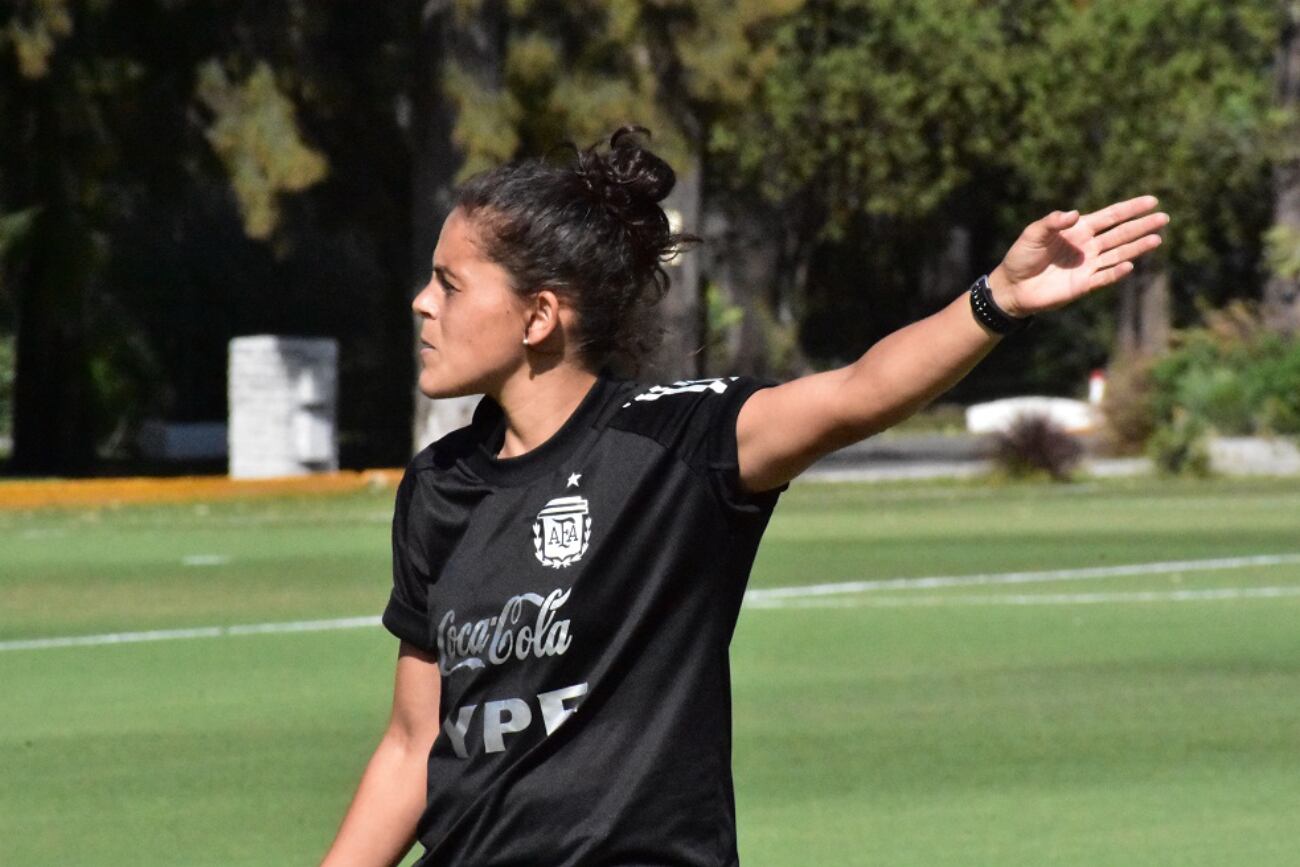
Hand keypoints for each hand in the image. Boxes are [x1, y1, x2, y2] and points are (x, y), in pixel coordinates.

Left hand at [987, 195, 1169, 317]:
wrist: (1012, 286)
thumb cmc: (1021, 256)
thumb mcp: (1033, 234)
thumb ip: (1052, 222)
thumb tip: (1075, 215)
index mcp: (1079, 230)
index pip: (1111, 216)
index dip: (1130, 209)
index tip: (1151, 201)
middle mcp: (1088, 247)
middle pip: (1121, 234)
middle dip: (1142, 226)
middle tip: (1164, 218)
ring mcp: (1088, 266)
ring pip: (1118, 254)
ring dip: (1137, 247)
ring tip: (1157, 239)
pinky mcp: (1083, 285)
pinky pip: (1104, 277)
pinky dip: (1116, 272)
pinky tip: (1129, 265)